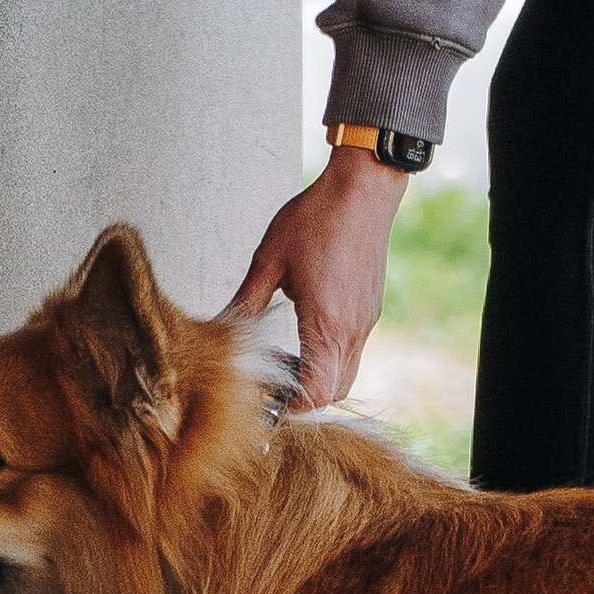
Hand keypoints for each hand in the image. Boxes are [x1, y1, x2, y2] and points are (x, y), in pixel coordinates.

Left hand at [226, 148, 407, 409]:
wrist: (363, 189)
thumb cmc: (317, 218)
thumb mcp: (270, 260)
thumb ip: (247, 301)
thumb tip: (223, 329)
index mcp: (326, 324)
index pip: (316, 393)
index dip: (290, 404)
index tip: (266, 393)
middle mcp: (352, 330)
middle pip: (334, 391)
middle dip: (303, 393)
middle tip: (273, 373)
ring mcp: (366, 320)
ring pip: (345, 371)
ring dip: (317, 372)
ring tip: (287, 350)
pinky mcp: (370, 308)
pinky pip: (353, 347)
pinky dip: (330, 352)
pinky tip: (307, 325)